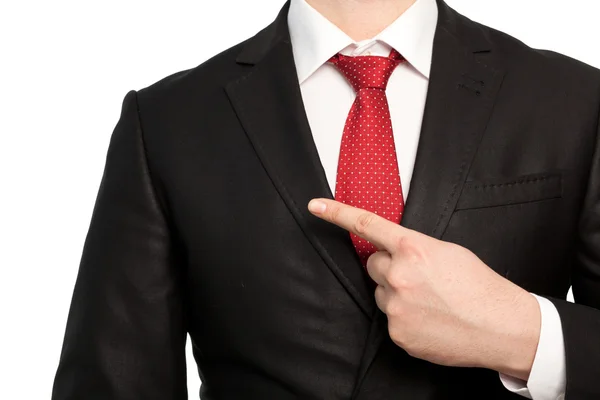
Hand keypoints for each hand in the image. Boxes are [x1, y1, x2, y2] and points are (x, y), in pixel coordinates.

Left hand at [308, 198, 540, 380]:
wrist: (501, 327)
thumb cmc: (480, 286)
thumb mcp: (448, 251)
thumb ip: (414, 248)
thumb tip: (394, 252)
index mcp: (413, 248)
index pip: (367, 225)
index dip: (337, 213)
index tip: (315, 206)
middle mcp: (399, 276)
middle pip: (374, 264)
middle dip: (390, 268)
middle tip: (420, 279)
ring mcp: (396, 306)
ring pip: (381, 293)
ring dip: (397, 294)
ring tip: (429, 302)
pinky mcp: (397, 332)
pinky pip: (390, 319)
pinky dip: (404, 318)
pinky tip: (429, 320)